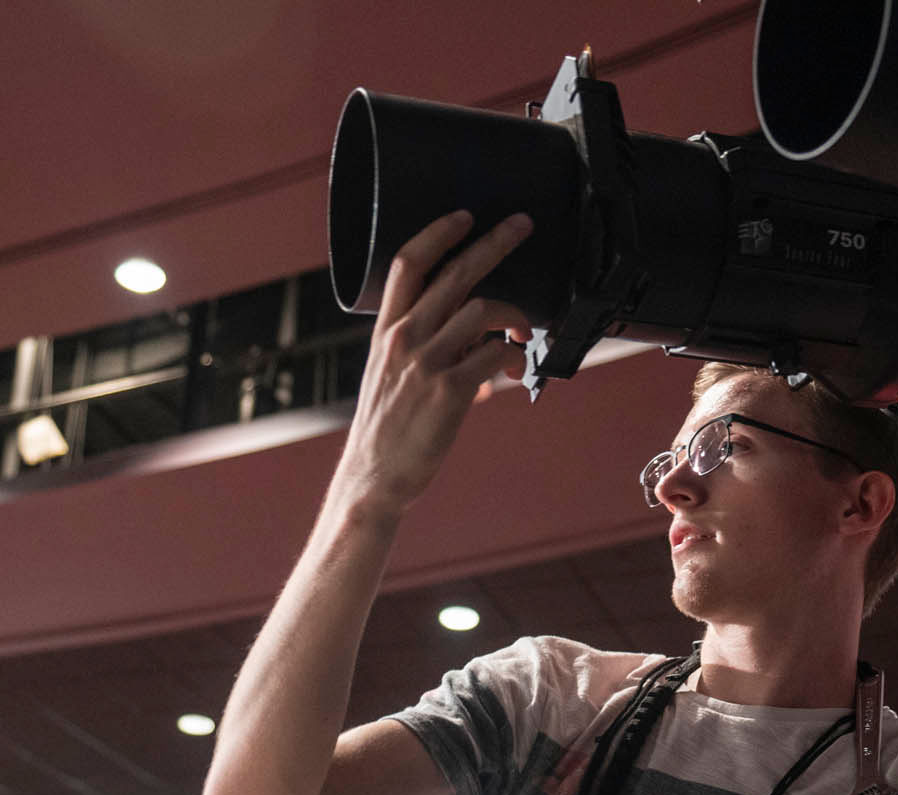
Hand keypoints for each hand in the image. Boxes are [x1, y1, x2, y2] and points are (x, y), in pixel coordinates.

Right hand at [335, 210, 535, 512]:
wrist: (375, 476)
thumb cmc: (386, 427)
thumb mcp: (389, 374)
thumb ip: (421, 345)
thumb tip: (470, 333)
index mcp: (387, 329)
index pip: (409, 263)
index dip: (439, 233)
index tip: (465, 216)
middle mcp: (405, 337)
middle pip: (456, 273)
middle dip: (495, 242)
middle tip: (522, 225)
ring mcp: (427, 362)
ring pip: (483, 310)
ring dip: (514, 317)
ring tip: (520, 335)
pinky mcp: (450, 391)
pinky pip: (494, 355)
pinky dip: (512, 357)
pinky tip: (514, 367)